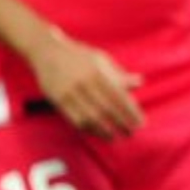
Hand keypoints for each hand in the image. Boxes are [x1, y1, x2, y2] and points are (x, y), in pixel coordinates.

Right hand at [27, 29, 144, 138]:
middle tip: (131, 133)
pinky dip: (88, 129)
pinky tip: (97, 133)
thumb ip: (119, 74)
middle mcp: (86, 82)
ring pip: (91, 117)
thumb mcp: (101, 60)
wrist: (48, 52)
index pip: (119, 96)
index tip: (140, 122)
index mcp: (99, 72)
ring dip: (104, 130)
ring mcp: (71, 92)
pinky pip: (75, 119)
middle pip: (107, 108)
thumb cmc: (79, 56)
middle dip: (121, 123)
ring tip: (115, 137)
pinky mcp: (59, 100)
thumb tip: (140, 82)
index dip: (131, 111)